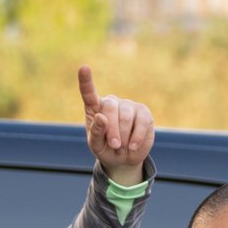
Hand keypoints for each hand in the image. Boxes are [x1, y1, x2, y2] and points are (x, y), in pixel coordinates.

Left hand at [78, 65, 154, 185]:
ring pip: (125, 116)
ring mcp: (128, 105)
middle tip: (114, 146)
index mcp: (95, 108)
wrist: (125, 159)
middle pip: (110, 108)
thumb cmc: (107, 149)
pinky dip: (137, 137)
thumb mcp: (97, 146)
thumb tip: (101, 117)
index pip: (89, 93)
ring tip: (122, 148)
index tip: (84, 68)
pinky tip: (133, 146)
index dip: (86, 81)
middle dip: (111, 130)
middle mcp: (111, 103)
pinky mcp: (143, 112)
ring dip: (124, 137)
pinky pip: (141, 122)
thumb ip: (96, 133)